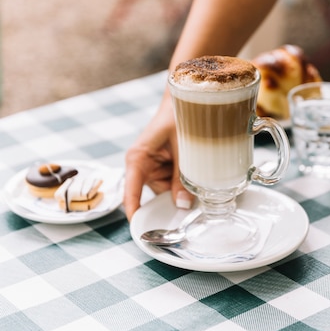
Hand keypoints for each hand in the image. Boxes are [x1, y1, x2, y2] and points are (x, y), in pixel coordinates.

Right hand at [123, 98, 192, 219]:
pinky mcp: (164, 167)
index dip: (135, 213)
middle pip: (156, 195)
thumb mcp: (183, 146)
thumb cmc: (178, 115)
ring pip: (168, 191)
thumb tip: (183, 205)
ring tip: (196, 168)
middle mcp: (141, 166)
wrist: (185, 99)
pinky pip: (174, 182)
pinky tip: (196, 169)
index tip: (141, 231)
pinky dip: (185, 180)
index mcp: (138, 159)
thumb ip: (183, 176)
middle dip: (174, 198)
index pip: (131, 192)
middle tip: (195, 197)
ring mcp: (153, 168)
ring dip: (183, 187)